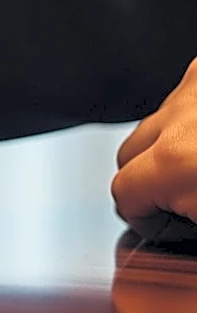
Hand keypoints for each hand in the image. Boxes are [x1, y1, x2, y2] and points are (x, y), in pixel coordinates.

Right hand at [113, 58, 196, 241]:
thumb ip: (181, 215)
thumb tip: (156, 224)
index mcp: (181, 162)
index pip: (123, 192)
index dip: (143, 216)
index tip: (166, 227)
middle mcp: (181, 115)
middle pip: (129, 152)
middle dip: (149, 178)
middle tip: (187, 200)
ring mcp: (195, 85)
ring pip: (156, 122)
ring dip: (173, 144)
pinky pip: (183, 98)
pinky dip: (192, 119)